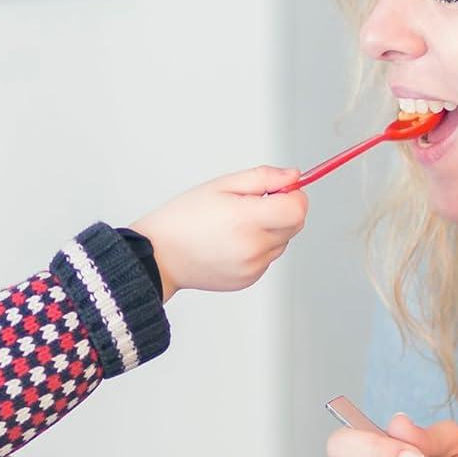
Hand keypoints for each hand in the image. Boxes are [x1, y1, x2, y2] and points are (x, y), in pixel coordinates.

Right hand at [132, 167, 307, 299]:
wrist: (160, 256)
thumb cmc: (184, 218)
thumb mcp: (221, 185)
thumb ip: (263, 178)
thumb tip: (293, 177)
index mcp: (246, 220)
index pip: (297, 208)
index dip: (294, 194)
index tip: (279, 190)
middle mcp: (253, 248)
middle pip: (295, 225)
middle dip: (282, 210)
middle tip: (252, 205)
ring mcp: (252, 267)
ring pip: (282, 242)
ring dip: (270, 231)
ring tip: (235, 226)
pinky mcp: (248, 279)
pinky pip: (267, 258)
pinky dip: (257, 248)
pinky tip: (231, 243)